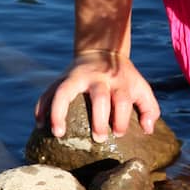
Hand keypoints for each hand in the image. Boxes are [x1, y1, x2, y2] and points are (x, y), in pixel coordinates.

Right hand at [34, 51, 160, 141]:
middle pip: (99, 96)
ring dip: (59, 112)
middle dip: (99, 119)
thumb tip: (148, 130)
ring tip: (58, 133)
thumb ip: (149, 109)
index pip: (122, 99)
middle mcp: (98, 78)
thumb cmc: (124, 78)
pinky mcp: (61, 78)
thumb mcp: (141, 88)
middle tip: (99, 138)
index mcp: (119, 81)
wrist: (102, 51)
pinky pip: (47, 91)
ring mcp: (76, 76)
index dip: (121, 118)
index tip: (119, 133)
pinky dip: (41, 107)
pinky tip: (40, 124)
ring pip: (64, 91)